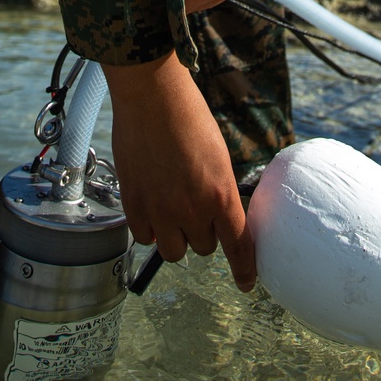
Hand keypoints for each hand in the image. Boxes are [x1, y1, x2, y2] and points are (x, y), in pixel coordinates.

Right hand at [103, 52, 255, 292]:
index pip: (238, 245)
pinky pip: (145, 237)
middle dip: (202, 231)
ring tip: (172, 209)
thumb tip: (217, 215)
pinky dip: (149, 227)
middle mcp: (192, 208)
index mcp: (221, 194)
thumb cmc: (189, 118)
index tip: (246, 283)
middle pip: (204, 247)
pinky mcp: (134, 204)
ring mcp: (161, 209)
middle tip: (194, 204)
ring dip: (176, 235)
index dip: (244, 269)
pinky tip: (151, 205)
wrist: (152, 97)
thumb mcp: (218, 157)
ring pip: (174, 250)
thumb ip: (219, 191)